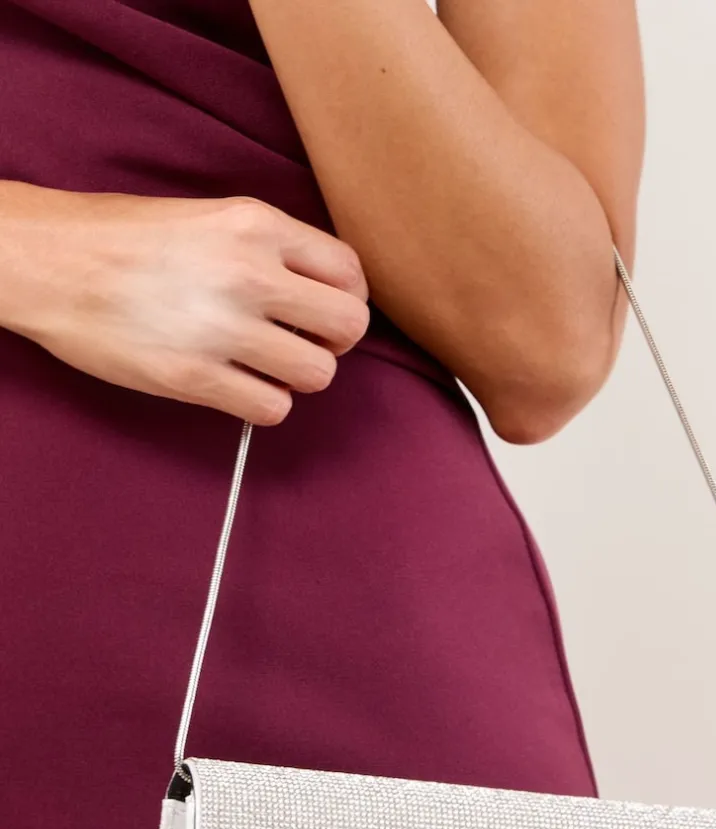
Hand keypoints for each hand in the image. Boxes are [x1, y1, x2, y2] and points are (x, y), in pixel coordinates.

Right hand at [4, 189, 369, 424]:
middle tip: (301, 343)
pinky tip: (238, 387)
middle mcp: (250, 273)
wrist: (49, 262)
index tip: (321, 311)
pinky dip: (264, 405)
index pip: (350, 272)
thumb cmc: (123, 237)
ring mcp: (224, 328)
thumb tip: (319, 291)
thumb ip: (269, 247)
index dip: (346, 298)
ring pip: (317, 374)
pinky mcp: (196, 377)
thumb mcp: (209, 216)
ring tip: (264, 366)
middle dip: (334, 342)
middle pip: (349, 327)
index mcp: (257, 225)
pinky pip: (272, 409)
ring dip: (298, 377)